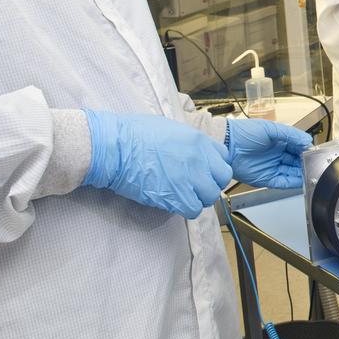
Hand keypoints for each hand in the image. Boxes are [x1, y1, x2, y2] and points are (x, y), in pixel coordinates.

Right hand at [82, 109, 231, 217]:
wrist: (114, 146)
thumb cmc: (133, 134)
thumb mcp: (170, 128)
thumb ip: (188, 142)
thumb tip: (193, 153)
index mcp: (198, 139)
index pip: (224, 158)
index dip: (214, 168)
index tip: (205, 172)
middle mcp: (199, 157)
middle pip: (222, 179)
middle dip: (210, 184)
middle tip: (196, 187)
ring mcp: (189, 176)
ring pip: (210, 197)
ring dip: (199, 199)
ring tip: (183, 196)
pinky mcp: (176, 194)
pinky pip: (193, 209)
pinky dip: (186, 209)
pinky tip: (174, 203)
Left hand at [226, 118, 312, 188]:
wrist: (227, 145)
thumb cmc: (245, 133)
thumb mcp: (271, 129)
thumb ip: (291, 134)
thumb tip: (307, 140)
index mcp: (280, 142)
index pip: (298, 148)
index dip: (306, 151)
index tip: (315, 153)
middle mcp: (277, 155)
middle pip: (297, 162)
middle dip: (306, 163)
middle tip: (315, 165)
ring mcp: (272, 167)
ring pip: (292, 173)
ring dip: (301, 173)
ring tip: (310, 173)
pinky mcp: (266, 179)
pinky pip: (283, 182)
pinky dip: (293, 182)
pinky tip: (300, 180)